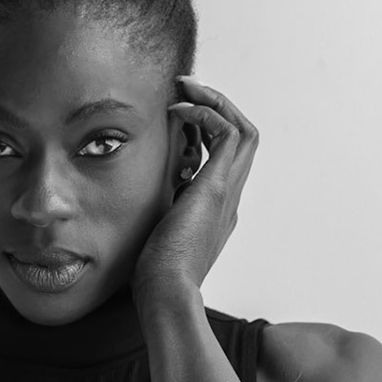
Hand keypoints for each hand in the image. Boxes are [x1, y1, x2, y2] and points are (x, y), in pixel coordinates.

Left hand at [132, 75, 258, 297]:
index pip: (224, 158)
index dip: (207, 130)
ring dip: (216, 102)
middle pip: (244, 138)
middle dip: (218, 106)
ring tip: (185, 88)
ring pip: (244, 131)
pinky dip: (207, 115)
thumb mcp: (156, 231)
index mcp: (216, 209)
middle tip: (186, 88)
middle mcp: (229, 199)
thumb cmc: (154, 274)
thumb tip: (138, 191)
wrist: (166, 293)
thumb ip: (157, 210)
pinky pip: (227, 135)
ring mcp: (227, 193)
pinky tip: (178, 111)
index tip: (178, 115)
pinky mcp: (216, 188)